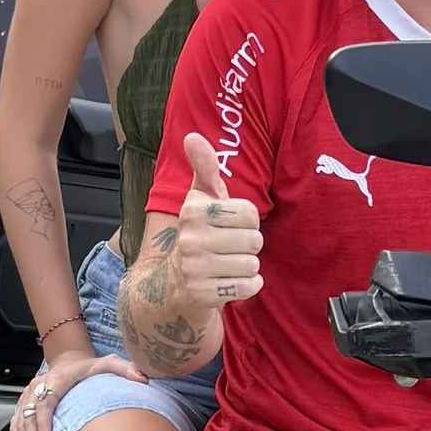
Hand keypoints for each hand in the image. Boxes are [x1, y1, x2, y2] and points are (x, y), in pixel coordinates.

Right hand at [12, 348, 138, 430]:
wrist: (68, 360)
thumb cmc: (87, 367)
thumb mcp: (107, 363)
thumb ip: (125, 369)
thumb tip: (142, 379)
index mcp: (57, 379)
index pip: (45, 403)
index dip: (42, 423)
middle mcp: (38, 387)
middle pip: (28, 416)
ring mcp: (28, 396)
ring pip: (19, 422)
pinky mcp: (23, 404)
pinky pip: (16, 425)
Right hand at [170, 139, 263, 312]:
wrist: (175, 287)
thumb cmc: (199, 236)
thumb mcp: (201, 200)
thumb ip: (204, 168)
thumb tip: (192, 136)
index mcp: (194, 210)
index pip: (251, 213)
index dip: (247, 222)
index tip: (228, 227)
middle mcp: (190, 237)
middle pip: (254, 240)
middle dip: (248, 247)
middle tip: (228, 250)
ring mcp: (194, 268)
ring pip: (252, 264)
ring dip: (246, 267)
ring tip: (226, 266)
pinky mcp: (203, 294)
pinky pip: (249, 286)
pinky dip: (246, 286)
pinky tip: (229, 282)